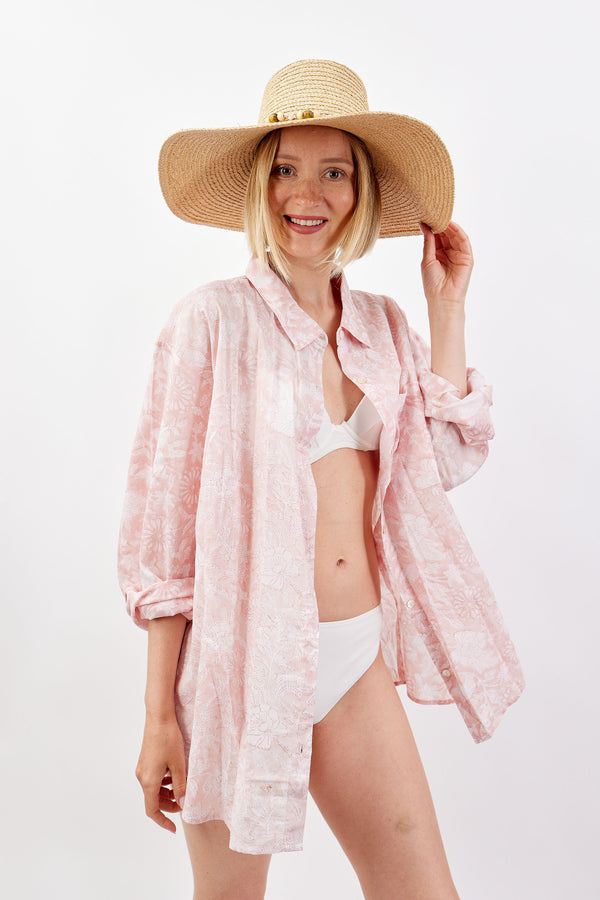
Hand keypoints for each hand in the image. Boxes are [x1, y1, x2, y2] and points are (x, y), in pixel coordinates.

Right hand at [135, 715, 186, 833]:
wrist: (159, 717)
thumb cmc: (169, 739)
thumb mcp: (179, 765)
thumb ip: (180, 786)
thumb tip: (182, 804)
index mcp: (149, 781)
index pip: (152, 810)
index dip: (163, 821)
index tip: (173, 828)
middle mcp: (142, 777)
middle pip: (153, 800)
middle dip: (168, 806)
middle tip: (184, 803)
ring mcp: (142, 768)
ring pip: (153, 789)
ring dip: (166, 794)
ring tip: (181, 788)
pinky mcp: (145, 761)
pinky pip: (153, 779)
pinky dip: (163, 783)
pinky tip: (174, 775)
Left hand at [420, 221, 473, 313]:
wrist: (442, 298)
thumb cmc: (432, 283)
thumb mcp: (427, 259)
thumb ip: (428, 241)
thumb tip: (423, 225)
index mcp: (438, 254)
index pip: (437, 236)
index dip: (432, 226)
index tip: (426, 216)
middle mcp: (449, 253)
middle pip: (446, 234)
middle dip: (441, 224)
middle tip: (434, 212)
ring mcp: (459, 255)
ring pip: (455, 236)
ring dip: (449, 226)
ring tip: (441, 216)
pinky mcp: (467, 257)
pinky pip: (464, 241)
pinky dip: (458, 232)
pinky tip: (451, 225)